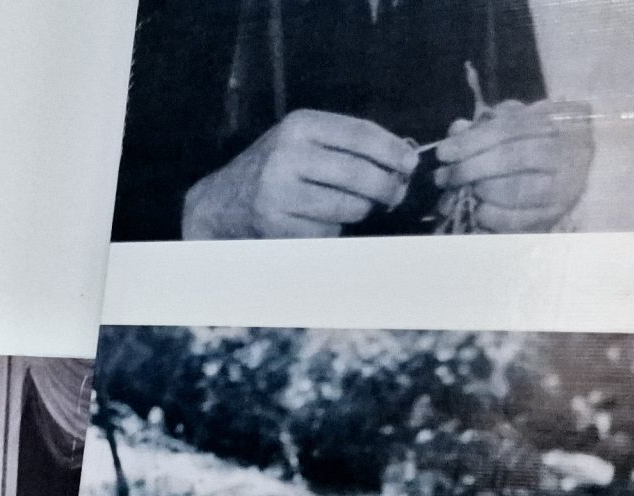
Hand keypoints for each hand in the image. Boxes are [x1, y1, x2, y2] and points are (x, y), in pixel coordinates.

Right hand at [182, 109, 414, 238]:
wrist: (221, 202)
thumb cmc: (276, 168)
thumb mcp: (304, 140)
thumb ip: (348, 143)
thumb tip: (405, 159)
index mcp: (299, 126)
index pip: (361, 135)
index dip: (394, 151)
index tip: (411, 163)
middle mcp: (287, 155)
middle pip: (360, 174)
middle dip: (387, 188)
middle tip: (394, 194)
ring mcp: (278, 192)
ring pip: (349, 207)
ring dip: (361, 211)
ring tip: (354, 207)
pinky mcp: (276, 225)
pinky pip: (328, 232)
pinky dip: (333, 230)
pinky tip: (321, 221)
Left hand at [433, 99, 592, 232]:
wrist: (566, 176)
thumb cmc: (532, 143)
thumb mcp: (511, 126)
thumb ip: (484, 126)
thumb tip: (457, 130)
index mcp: (560, 120)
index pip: (512, 127)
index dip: (474, 140)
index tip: (444, 152)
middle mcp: (572, 150)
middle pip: (514, 156)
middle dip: (472, 167)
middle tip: (444, 176)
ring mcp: (568, 185)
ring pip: (519, 188)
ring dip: (482, 190)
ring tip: (459, 191)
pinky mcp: (557, 215)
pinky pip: (521, 219)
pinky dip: (494, 216)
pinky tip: (479, 211)